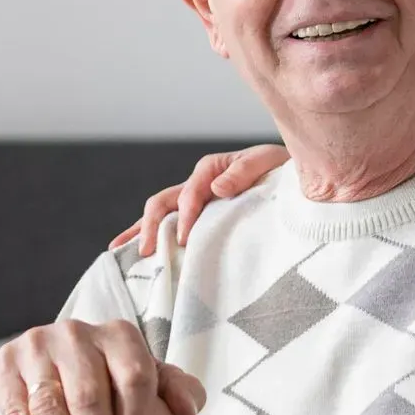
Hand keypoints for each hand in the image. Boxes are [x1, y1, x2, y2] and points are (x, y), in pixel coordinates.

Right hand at [110, 145, 289, 255]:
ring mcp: (195, 201)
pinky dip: (150, 235)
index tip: (182, 240)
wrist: (296, 177)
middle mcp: (197, 184)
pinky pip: (170, 224)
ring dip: (139, 230)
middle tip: (145, 252)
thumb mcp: (265, 162)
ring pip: (158, 213)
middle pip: (162, 202)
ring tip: (118, 250)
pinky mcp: (200, 216)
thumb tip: (216, 188)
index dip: (183, 217)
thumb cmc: (280, 169)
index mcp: (210, 169)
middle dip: (150, 226)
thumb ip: (242, 173)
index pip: (188, 195)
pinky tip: (134, 251)